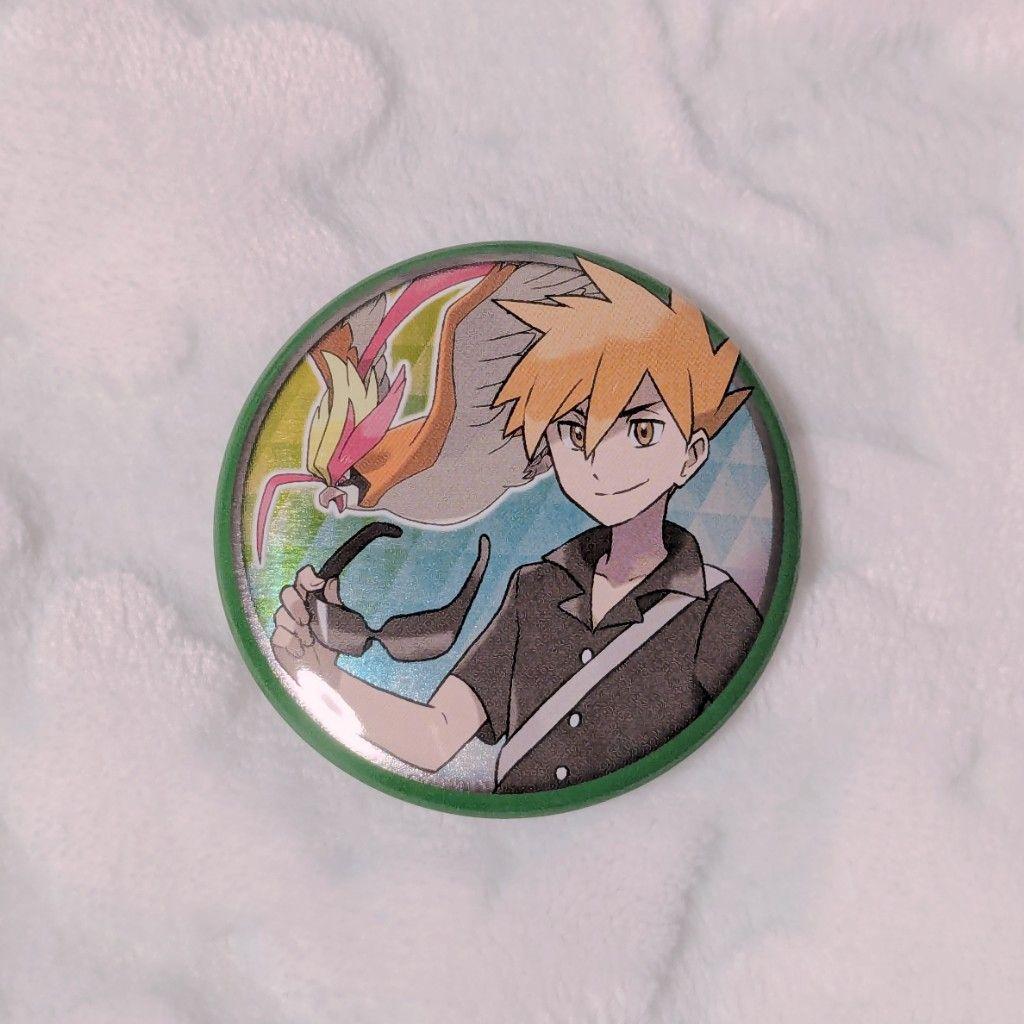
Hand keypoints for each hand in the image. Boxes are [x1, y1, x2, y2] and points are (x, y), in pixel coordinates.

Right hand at [271, 565, 342, 681]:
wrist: (326, 672)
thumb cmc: (330, 644)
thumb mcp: (336, 623)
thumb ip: (333, 603)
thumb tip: (332, 581)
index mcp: (309, 600)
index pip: (302, 580)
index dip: (306, 578)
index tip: (317, 585)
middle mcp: (294, 609)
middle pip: (286, 593)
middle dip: (296, 605)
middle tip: (307, 620)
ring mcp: (284, 625)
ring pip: (280, 615)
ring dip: (297, 629)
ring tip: (309, 642)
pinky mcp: (278, 641)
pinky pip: (278, 635)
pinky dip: (290, 643)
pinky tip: (300, 651)